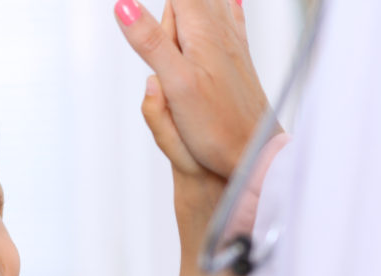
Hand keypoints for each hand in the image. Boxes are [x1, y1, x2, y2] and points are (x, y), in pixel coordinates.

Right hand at [115, 0, 271, 178]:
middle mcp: (219, 30)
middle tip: (147, 28)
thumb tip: (124, 6)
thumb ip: (151, 43)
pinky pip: (227, 14)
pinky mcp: (236, 57)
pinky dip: (220, 4)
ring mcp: (230, 41)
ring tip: (176, 6)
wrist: (256, 155)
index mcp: (200, 32)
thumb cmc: (217, 128)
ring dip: (190, 3)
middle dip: (173, 3)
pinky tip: (228, 1)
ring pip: (209, 2)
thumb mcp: (176, 86)